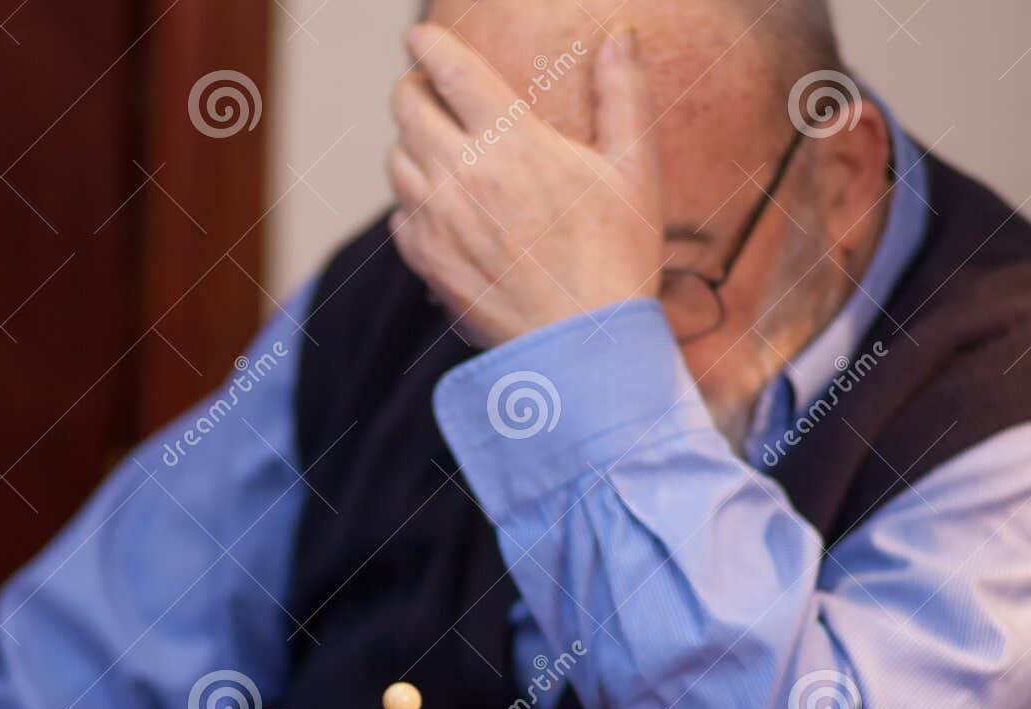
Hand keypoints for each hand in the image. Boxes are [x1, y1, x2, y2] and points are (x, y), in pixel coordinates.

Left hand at [388, 23, 663, 347]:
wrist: (582, 349)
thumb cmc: (616, 258)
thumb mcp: (635, 170)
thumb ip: (624, 95)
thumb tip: (619, 38)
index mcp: (509, 141)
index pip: (448, 68)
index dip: (428, 43)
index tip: (421, 37)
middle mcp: (459, 174)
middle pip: (405, 105)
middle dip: (413, 87)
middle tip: (430, 90)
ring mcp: (435, 221)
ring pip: (395, 158)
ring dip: (411, 144)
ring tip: (439, 147)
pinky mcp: (425, 262)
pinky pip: (398, 213)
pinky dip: (412, 199)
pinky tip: (440, 204)